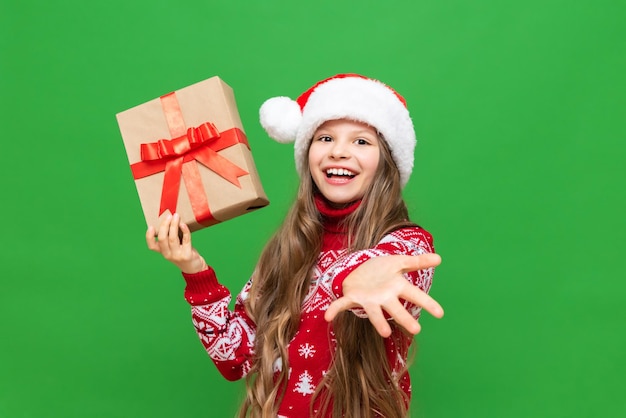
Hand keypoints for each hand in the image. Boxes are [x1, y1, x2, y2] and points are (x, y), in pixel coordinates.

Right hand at [145, 213, 207, 273]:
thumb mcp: (174, 248)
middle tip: (169, 216)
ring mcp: (177, 255)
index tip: (151, 227)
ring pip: (173, 238)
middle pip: (162, 239)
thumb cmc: (184, 254)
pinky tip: (183, 225)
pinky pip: (186, 240)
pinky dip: (185, 231)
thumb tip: (171, 220)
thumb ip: (170, 238)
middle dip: (165, 226)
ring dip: (174, 225)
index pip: (152, 246)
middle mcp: (168, 255)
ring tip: (176, 216)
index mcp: (163, 252)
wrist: (194, 268)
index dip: (149, 237)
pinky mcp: (187, 255)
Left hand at [324, 253, 443, 337]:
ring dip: (378, 322)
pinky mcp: (352, 297)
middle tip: (416, 330)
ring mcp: (368, 300)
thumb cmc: (382, 269)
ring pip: (374, 312)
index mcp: (396, 287)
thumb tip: (439, 259)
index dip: (427, 303)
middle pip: (396, 308)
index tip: (440, 313)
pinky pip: (342, 304)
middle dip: (404, 318)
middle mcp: (384, 297)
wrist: (361, 269)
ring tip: (386, 333)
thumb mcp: (399, 262)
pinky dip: (334, 310)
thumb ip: (417, 261)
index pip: (415, 295)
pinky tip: (327, 316)